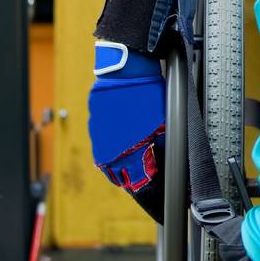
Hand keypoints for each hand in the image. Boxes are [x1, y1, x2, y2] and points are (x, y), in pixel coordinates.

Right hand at [88, 41, 165, 221]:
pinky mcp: (94, 129)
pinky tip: (119, 150)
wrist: (126, 71)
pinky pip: (101, 149)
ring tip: (130, 171)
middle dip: (133, 181)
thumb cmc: (147, 94)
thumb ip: (161, 145)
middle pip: (121, 179)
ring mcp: (100, 140)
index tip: (156, 189)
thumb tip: (165, 160)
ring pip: (109, 166)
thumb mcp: (163, 122)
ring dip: (119, 170)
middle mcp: (113, 151)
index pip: (140, 181)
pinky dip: (110, 154)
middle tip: (143, 180)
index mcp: (132, 152)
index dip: (149, 186)